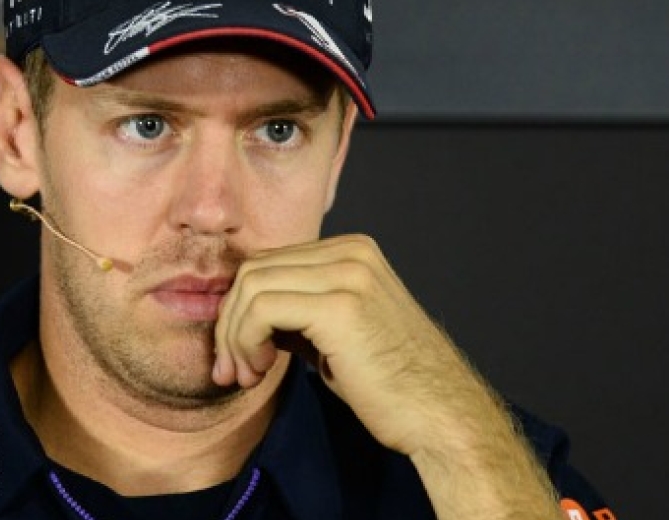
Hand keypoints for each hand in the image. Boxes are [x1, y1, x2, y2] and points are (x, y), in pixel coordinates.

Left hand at [212, 233, 494, 453]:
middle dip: (229, 323)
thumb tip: (239, 314)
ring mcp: (348, 274)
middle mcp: (351, 252)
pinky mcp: (340, 305)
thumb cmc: (390, 386)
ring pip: (251, 286)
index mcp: (352, 252)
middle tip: (229, 371)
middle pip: (254, 270)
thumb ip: (295, 313)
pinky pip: (262, 309)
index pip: (268, 263)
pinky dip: (246, 341)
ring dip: (234, 337)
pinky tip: (261, 370)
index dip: (239, 309)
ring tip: (246, 376)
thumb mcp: (334, 336)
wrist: (440, 416)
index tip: (236, 356)